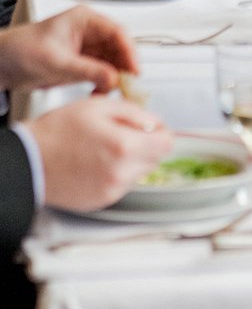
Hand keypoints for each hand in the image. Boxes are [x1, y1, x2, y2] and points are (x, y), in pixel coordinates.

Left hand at [0, 5, 139, 91]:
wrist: (2, 64)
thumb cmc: (20, 50)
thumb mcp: (56, 61)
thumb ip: (87, 70)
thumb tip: (113, 77)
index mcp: (84, 20)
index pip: (117, 32)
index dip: (130, 52)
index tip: (135, 70)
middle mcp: (90, 32)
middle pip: (120, 48)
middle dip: (125, 68)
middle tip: (127, 85)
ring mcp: (87, 49)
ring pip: (114, 62)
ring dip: (115, 78)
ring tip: (111, 91)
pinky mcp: (83, 64)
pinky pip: (104, 73)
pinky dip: (105, 85)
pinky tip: (99, 93)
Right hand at [25, 94, 171, 211]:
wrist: (29, 160)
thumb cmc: (57, 132)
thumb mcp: (99, 106)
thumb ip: (135, 113)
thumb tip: (155, 122)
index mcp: (124, 147)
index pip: (167, 143)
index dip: (159, 131)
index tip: (149, 127)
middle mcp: (121, 173)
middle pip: (155, 159)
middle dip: (144, 144)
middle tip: (121, 133)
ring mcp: (112, 191)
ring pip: (139, 172)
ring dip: (130, 160)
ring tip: (102, 148)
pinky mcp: (102, 201)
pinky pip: (122, 185)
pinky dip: (115, 173)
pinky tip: (95, 163)